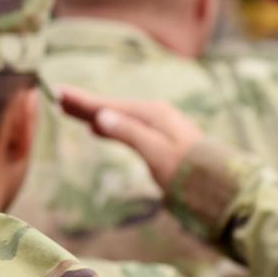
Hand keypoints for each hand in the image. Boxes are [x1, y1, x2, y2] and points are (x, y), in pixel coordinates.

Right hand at [59, 86, 203, 188]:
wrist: (220, 184)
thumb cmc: (189, 170)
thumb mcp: (156, 152)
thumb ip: (128, 133)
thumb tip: (100, 116)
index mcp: (150, 114)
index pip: (107, 106)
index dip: (81, 101)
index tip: (58, 92)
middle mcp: (151, 115)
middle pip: (109, 107)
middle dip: (83, 103)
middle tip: (57, 95)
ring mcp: (154, 126)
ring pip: (115, 116)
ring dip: (92, 113)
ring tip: (69, 109)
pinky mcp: (156, 139)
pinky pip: (123, 127)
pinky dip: (106, 125)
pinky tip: (97, 127)